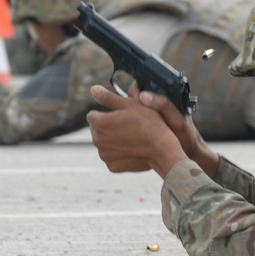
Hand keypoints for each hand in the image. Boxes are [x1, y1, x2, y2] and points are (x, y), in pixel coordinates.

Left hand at [88, 85, 218, 177]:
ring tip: (131, 138)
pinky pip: (111, 157)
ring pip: (104, 144)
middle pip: (97, 130)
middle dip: (107, 127)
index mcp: (99, 122)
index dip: (106, 114)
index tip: (119, 116)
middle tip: (126, 126)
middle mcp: (97, 140)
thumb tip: (93, 89)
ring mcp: (104, 155)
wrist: (162, 149)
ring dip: (112, 140)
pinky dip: (118, 154)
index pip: (93, 115)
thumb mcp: (130, 105)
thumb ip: (108, 97)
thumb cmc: (149, 123)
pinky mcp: (111, 166)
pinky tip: (131, 149)